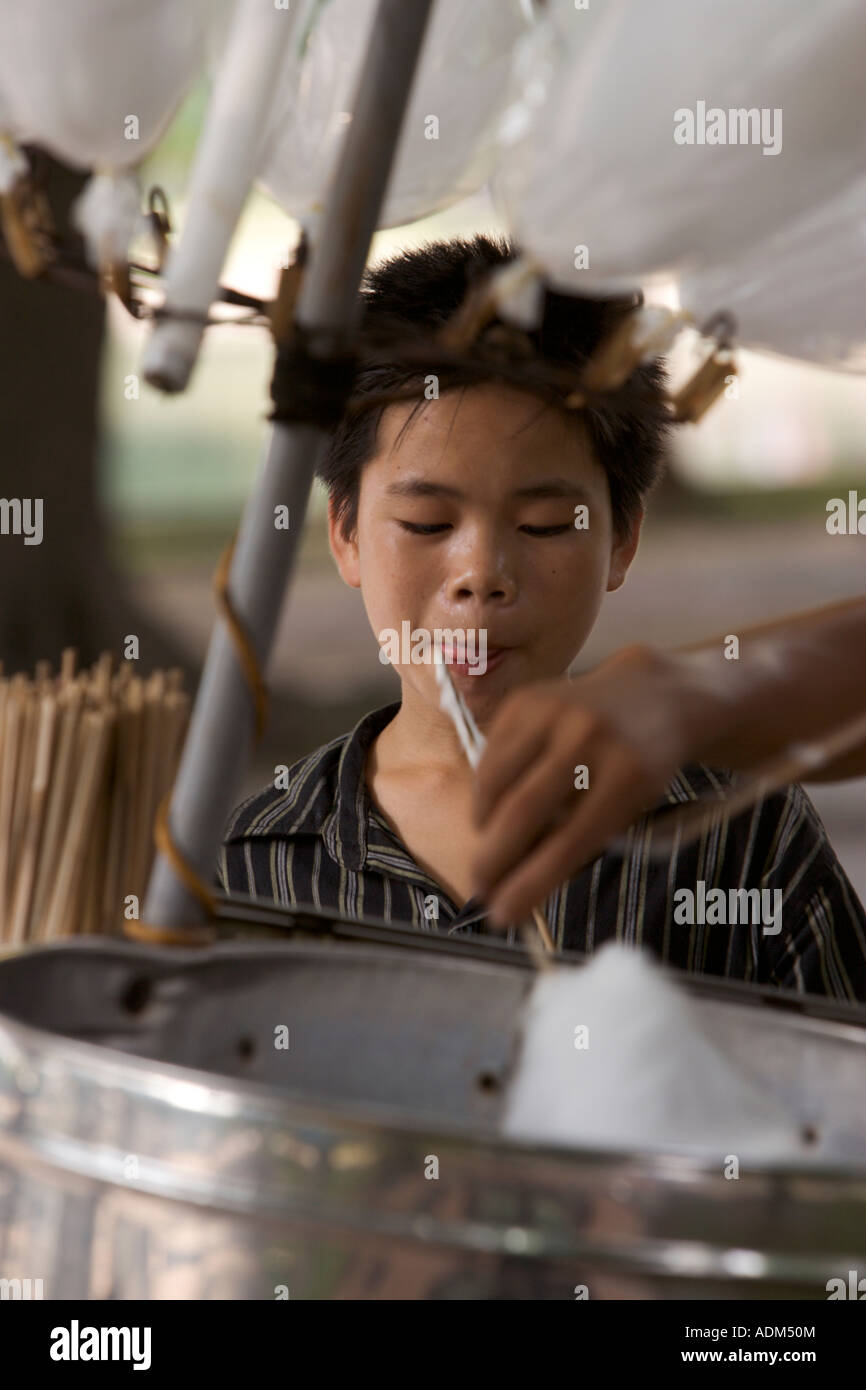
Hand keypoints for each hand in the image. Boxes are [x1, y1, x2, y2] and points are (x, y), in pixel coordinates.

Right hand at [472, 644, 696, 926]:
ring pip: (496, 784)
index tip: (503, 917)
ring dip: (484, 826)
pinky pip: (490, 756)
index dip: (530, 885)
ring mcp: (554, 712)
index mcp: (627, 776)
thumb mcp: (629, 807)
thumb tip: (517, 888)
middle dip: (494, 859)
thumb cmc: (638, 768)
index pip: (568, 844)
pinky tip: (494, 806)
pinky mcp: (527, 699)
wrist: (651, 695)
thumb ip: (579, 841)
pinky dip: (486, 791)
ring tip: (490, 845)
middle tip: (481, 889)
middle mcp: (589, 738)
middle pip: (523, 811)